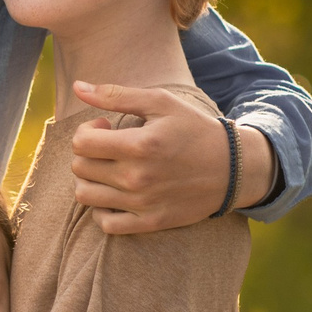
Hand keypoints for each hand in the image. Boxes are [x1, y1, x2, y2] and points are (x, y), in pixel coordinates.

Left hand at [68, 81, 275, 233]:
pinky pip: (105, 223)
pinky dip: (100, 209)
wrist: (233, 168)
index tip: (105, 128)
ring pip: (85, 195)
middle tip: (109, 146)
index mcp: (139, 145)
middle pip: (80, 167)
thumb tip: (77, 87)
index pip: (80, 143)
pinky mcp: (150, 223)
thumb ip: (116, 95)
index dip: (86, 130)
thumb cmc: (194, 129)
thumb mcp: (160, 102)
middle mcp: (138, 177)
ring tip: (108, 168)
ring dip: (89, 179)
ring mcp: (143, 204)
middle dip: (87, 153)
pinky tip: (114, 194)